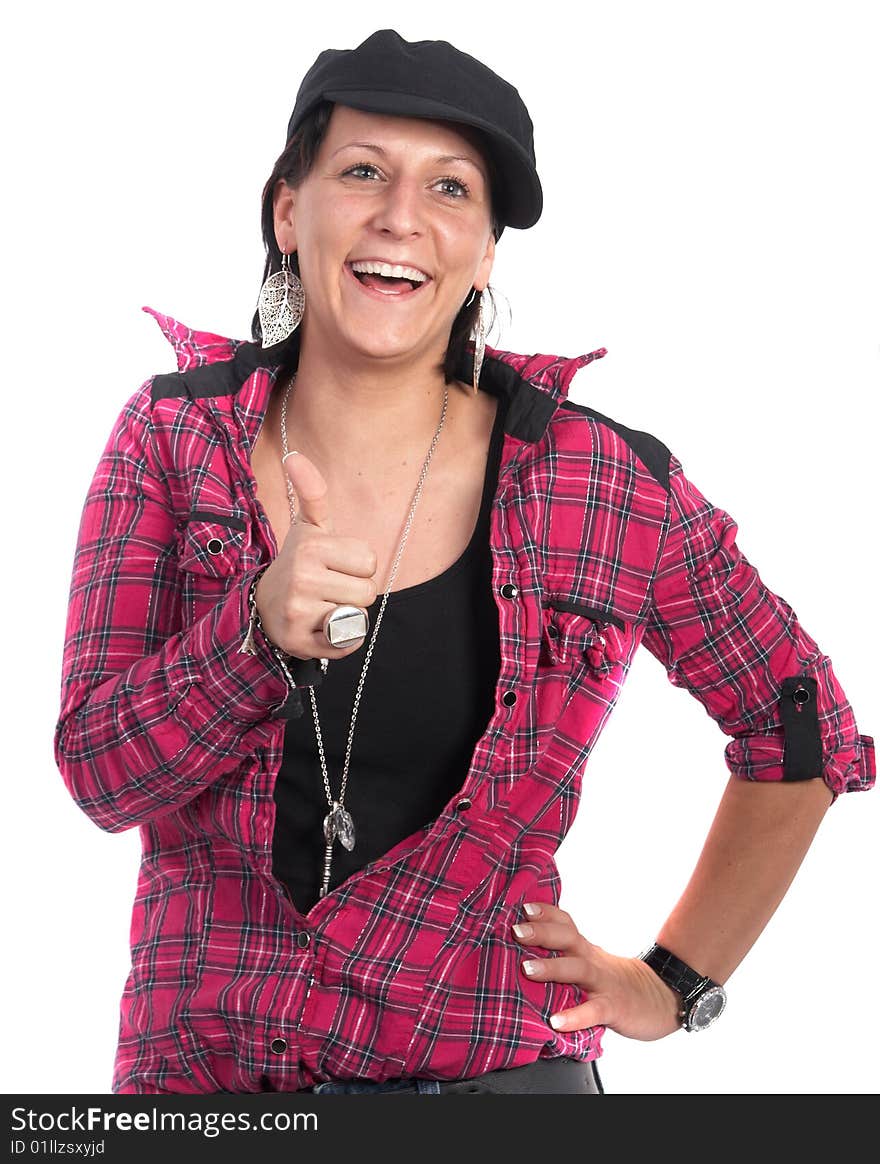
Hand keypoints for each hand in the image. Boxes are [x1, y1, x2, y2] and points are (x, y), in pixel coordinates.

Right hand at [254, 451, 378, 660]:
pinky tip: (320, 628)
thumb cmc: (299, 564)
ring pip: (358, 616)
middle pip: (368, 592)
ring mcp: (299, 610)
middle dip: (354, 592)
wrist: (264, 606)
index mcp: (311, 547)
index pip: (369, 562)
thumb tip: (294, 454)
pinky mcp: (299, 640)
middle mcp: (301, 577)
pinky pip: (347, 642)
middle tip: (328, 589)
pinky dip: (340, 640)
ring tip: (322, 607)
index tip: (334, 566)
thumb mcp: (309, 528)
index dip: (357, 567)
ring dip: (347, 615)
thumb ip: (312, 493)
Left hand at [510, 901, 681, 1040]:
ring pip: (579, 969)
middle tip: (515, 931)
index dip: (546, 913)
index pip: (566, 923)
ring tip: (526, 969)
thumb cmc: (616, 982)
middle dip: (541, 932)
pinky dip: (575, 1016)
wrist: (662, 997)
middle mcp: (593, 960)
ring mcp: (604, 983)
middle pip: (568, 938)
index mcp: (585, 949)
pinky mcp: (615, 1008)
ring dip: (552, 968)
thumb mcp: (592, 963)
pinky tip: (556, 1021)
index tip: (522, 907)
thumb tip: (524, 954)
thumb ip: (566, 957)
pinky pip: (594, 1011)